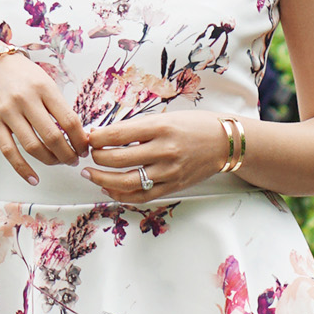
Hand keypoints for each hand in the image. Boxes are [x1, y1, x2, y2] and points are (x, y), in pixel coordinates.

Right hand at [0, 49, 86, 182]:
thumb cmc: (19, 73)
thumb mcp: (44, 80)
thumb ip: (59, 104)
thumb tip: (77, 132)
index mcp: (44, 88)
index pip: (69, 120)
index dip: (81, 140)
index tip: (84, 147)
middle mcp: (26, 100)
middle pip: (53, 137)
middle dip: (68, 154)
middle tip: (74, 159)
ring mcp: (8, 112)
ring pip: (33, 147)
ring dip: (50, 161)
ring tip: (58, 162)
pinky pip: (9, 152)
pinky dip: (22, 168)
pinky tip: (33, 177)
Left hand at [81, 109, 230, 204]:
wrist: (224, 143)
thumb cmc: (193, 126)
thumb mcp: (164, 117)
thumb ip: (135, 127)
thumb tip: (102, 134)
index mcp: (160, 128)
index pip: (117, 134)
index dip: (96, 138)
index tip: (89, 138)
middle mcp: (164, 150)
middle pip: (117, 159)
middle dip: (96, 157)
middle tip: (90, 154)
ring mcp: (168, 172)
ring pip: (125, 182)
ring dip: (102, 179)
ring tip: (90, 174)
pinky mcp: (172, 187)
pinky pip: (140, 196)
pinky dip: (120, 194)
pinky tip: (109, 188)